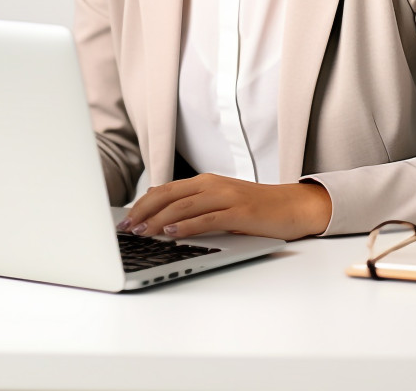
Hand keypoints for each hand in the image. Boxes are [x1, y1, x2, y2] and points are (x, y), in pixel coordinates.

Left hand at [117, 174, 331, 240]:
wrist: (292, 207)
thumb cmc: (254, 209)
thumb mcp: (220, 203)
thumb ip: (194, 206)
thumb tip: (159, 214)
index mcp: (205, 181)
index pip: (164, 189)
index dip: (141, 204)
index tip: (124, 220)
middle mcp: (212, 184)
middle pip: (168, 195)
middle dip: (143, 212)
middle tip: (125, 228)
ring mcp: (226, 196)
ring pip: (183, 206)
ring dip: (158, 220)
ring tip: (140, 232)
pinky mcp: (239, 212)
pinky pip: (207, 218)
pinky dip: (186, 226)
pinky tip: (171, 233)